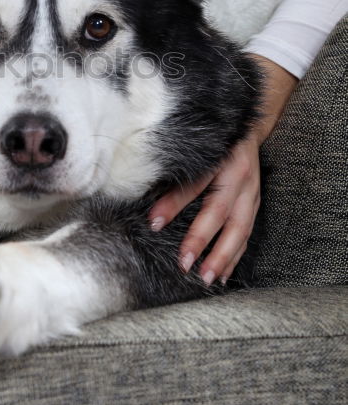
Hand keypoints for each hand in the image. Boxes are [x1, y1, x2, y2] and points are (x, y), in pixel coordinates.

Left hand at [148, 55, 297, 284]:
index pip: (195, 185)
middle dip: (203, 241)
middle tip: (184, 264)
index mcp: (222, 158)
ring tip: (206, 278)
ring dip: (223, 256)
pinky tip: (223, 274)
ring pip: (240, 229)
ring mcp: (252, 192)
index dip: (174, 205)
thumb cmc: (214, 138)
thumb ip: (176, 168)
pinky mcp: (256, 203)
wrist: (247, 127)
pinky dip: (235, 255)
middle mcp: (241, 176)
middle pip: (222, 212)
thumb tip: (148, 196)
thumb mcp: (196, 148)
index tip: (153, 223)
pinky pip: (247, 234)